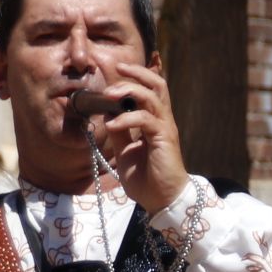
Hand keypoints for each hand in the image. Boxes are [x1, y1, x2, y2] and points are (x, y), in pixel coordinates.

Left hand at [94, 60, 189, 210]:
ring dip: (128, 91)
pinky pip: (146, 119)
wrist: (163, 200)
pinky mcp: (163, 139)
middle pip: (157, 84)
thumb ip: (120, 131)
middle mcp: (163, 120)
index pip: (150, 89)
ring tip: (108, 95)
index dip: (135, 77)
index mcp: (155, 121)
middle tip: (116, 71)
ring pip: (152, 96)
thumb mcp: (125, 151)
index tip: (116, 72)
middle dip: (136, 73)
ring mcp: (164, 128)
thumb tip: (107, 112)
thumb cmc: (147, 178)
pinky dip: (126, 118)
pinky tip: (112, 125)